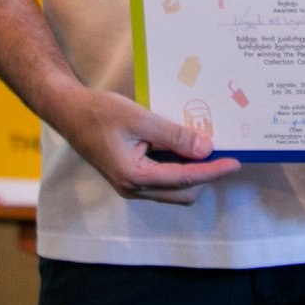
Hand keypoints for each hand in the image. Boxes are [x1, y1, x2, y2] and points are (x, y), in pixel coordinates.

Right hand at [49, 85, 240, 205]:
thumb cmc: (100, 112)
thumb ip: (173, 136)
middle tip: (224, 152)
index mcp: (135, 177)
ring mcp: (132, 185)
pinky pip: (163, 179)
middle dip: (206, 175)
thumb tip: (206, 149)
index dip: (213, 171)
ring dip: (193, 172)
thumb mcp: (140, 119)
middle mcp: (134, 189)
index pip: (185, 179)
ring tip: (208, 147)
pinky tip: (185, 146)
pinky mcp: (131, 177)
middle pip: (183, 192)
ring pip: (174, 188)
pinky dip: (179, 167)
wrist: (70, 113)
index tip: (235, 162)